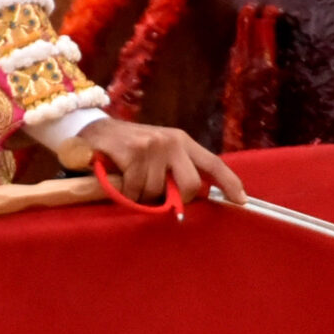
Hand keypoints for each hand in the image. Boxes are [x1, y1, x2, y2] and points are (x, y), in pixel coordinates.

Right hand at [68, 117, 244, 206]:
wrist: (93, 132)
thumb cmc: (127, 149)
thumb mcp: (157, 154)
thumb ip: (176, 171)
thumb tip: (191, 200)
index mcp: (182, 142)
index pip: (213, 163)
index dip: (229, 182)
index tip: (240, 200)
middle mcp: (172, 141)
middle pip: (190, 186)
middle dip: (175, 199)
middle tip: (155, 195)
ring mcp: (153, 145)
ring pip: (157, 192)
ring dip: (142, 195)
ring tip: (130, 180)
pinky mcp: (134, 152)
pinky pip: (136, 190)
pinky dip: (125, 193)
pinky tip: (119, 180)